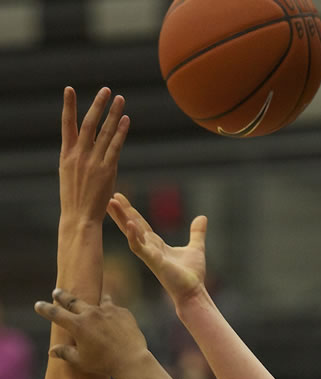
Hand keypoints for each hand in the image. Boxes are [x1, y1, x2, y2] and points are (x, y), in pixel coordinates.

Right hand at [34, 289, 146, 377]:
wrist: (131, 361)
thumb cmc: (104, 364)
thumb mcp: (81, 361)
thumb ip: (65, 353)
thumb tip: (51, 351)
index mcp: (78, 325)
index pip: (56, 314)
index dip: (45, 309)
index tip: (38, 305)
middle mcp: (91, 313)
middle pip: (73, 300)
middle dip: (63, 296)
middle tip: (57, 292)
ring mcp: (108, 310)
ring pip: (98, 300)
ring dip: (94, 300)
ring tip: (94, 300)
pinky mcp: (123, 312)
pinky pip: (114, 308)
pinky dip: (112, 312)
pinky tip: (115, 319)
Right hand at [59, 86, 129, 227]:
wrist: (79, 218)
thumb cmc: (74, 198)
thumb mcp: (68, 174)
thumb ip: (75, 156)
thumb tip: (83, 143)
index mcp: (66, 155)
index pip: (67, 125)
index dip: (68, 106)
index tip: (69, 89)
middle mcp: (79, 155)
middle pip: (89, 124)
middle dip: (97, 105)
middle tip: (105, 90)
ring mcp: (93, 162)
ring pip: (104, 132)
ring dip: (112, 114)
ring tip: (119, 99)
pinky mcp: (107, 171)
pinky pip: (115, 147)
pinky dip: (120, 132)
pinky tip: (125, 120)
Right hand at [107, 191, 206, 305]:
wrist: (193, 293)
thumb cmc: (192, 275)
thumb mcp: (196, 248)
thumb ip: (197, 233)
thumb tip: (202, 217)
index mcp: (157, 245)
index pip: (140, 224)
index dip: (130, 211)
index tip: (119, 197)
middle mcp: (150, 249)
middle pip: (131, 226)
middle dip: (121, 212)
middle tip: (109, 197)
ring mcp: (150, 255)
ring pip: (131, 233)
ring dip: (121, 219)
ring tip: (111, 203)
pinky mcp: (153, 262)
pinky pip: (139, 248)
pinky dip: (134, 236)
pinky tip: (130, 224)